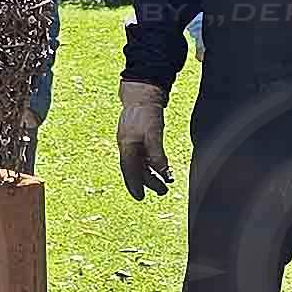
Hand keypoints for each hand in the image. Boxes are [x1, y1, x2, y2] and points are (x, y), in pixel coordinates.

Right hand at [116, 81, 171, 199]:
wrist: (142, 93)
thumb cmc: (146, 112)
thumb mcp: (153, 134)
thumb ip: (157, 154)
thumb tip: (163, 173)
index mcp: (126, 146)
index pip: (129, 171)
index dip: (134, 185)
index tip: (140, 198)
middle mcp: (127, 146)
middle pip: (135, 169)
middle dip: (148, 182)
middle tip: (162, 192)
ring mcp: (131, 142)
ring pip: (139, 164)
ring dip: (151, 174)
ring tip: (164, 183)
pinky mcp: (137, 137)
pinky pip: (142, 156)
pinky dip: (150, 165)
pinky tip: (159, 168)